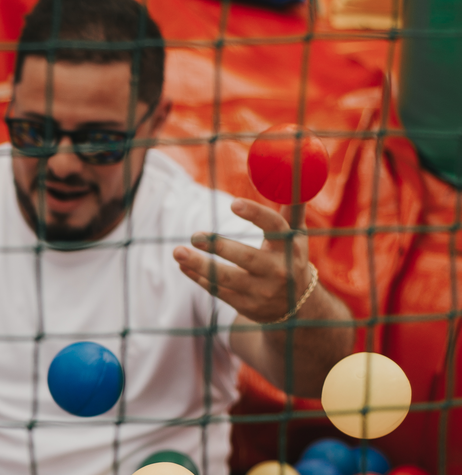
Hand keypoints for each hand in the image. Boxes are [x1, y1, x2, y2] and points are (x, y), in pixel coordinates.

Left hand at [174, 197, 310, 324]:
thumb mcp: (297, 236)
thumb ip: (291, 207)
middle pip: (247, 257)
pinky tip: (183, 265)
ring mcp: (260, 291)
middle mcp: (277, 270)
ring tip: (176, 252)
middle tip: (195, 235)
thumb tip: (291, 168)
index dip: (255, 215)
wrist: (298, 306)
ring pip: (226, 279)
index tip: (233, 203)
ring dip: (199, 265)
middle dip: (219, 247)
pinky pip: (217, 290)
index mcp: (289, 247)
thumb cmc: (290, 259)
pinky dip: (197, 277)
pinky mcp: (245, 305)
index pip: (275, 227)